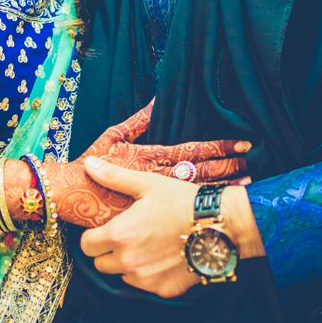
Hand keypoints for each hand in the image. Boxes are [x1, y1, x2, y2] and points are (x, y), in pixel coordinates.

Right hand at [43, 101, 249, 230]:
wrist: (68, 197)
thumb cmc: (89, 166)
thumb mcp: (112, 136)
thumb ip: (138, 120)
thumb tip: (157, 99)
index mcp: (150, 157)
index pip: (193, 150)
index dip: (219, 147)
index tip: (244, 144)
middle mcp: (155, 181)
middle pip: (200, 174)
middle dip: (229, 170)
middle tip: (253, 166)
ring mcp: (153, 205)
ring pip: (193, 196)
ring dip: (221, 191)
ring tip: (245, 189)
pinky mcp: (148, 223)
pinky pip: (180, 220)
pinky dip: (200, 214)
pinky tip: (217, 214)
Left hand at [79, 157, 200, 297]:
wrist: (219, 226)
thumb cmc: (182, 201)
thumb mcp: (148, 184)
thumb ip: (114, 177)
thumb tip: (89, 164)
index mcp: (120, 235)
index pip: (86, 246)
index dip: (93, 236)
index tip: (105, 229)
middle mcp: (129, 262)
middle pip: (100, 264)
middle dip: (108, 251)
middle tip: (127, 236)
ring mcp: (146, 280)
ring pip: (122, 276)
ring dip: (128, 264)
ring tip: (148, 245)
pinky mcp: (163, 291)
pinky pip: (144, 285)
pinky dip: (149, 275)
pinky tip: (164, 257)